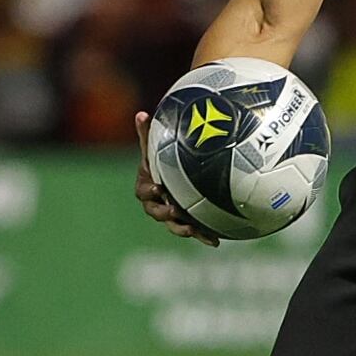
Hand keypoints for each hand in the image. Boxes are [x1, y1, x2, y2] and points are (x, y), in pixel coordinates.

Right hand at [134, 111, 218, 246]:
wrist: (176, 178)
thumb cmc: (163, 162)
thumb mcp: (157, 148)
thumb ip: (148, 135)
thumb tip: (140, 113)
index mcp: (147, 186)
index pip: (144, 191)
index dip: (149, 190)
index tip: (157, 187)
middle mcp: (157, 204)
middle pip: (156, 212)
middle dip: (164, 213)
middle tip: (175, 209)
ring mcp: (173, 215)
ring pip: (174, 225)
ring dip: (182, 228)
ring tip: (191, 230)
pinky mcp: (188, 223)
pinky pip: (194, 231)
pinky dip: (203, 237)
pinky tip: (215, 242)